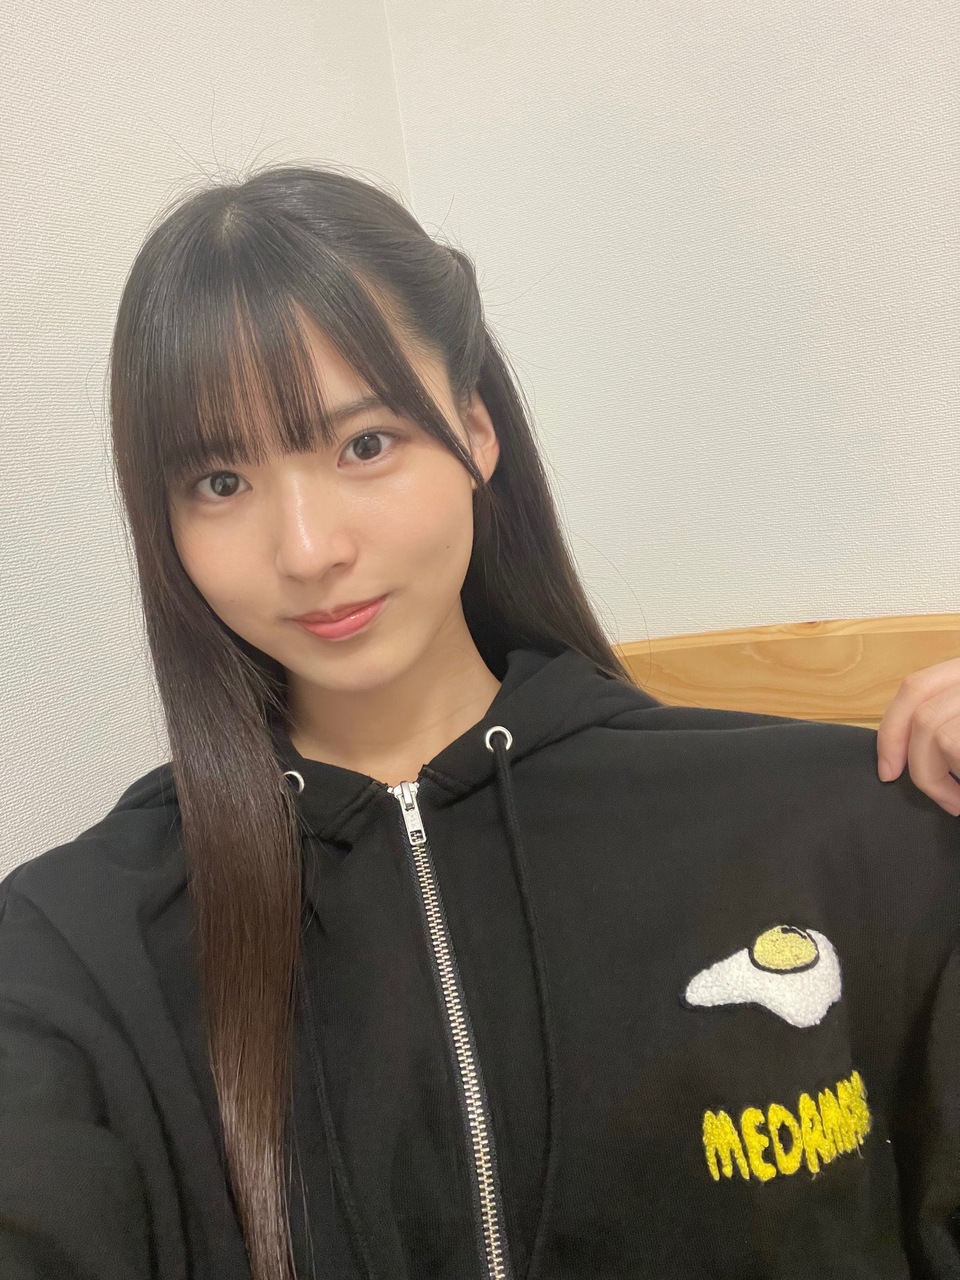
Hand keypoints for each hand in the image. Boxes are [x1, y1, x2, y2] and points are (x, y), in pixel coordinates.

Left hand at [876, 658, 959, 815]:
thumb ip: (946, 722)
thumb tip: (907, 757)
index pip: (916, 687)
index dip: (893, 728)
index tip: (887, 771)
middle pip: (920, 712)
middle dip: (912, 760)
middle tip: (937, 796)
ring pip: (934, 732)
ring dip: (936, 776)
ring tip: (957, 801)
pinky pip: (954, 746)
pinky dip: (955, 777)